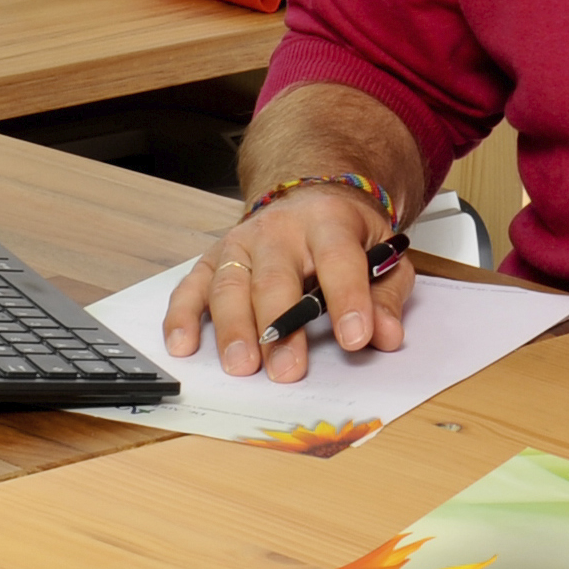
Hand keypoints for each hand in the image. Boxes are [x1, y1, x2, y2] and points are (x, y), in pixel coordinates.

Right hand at [161, 185, 414, 381]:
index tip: (355, 339)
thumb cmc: (346, 235)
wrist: (310, 197)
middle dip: (281, 328)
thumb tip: (386, 336)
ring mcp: (241, 243)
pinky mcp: (213, 259)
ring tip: (241, 366)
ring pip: (230, 284)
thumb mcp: (383, 254)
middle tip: (288, 371)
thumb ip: (386, 296)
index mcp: (329, 222)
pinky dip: (182, 315)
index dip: (348, 300)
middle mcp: (280, 229)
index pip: (339, 260)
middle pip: (276, 278)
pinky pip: (192, 286)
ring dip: (233, 328)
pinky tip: (183, 345)